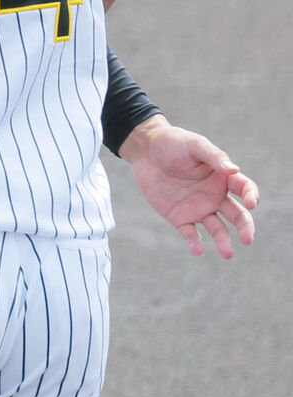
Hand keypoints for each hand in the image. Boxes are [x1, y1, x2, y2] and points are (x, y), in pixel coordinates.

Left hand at [120, 116, 258, 258]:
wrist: (145, 150)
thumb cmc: (173, 143)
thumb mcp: (194, 144)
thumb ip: (213, 156)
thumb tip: (234, 170)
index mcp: (222, 178)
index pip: (245, 189)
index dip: (252, 196)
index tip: (250, 203)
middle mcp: (215, 196)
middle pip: (237, 215)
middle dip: (245, 227)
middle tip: (248, 239)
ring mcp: (198, 208)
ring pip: (217, 228)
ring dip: (223, 241)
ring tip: (227, 253)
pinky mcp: (179, 217)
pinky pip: (190, 233)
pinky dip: (195, 242)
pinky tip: (197, 249)